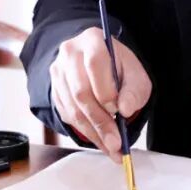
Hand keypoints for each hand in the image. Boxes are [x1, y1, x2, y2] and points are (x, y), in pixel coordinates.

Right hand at [51, 27, 151, 162]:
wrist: (100, 66)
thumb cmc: (120, 69)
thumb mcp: (135, 75)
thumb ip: (134, 90)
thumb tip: (125, 110)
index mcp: (92, 40)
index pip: (94, 63)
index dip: (105, 90)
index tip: (118, 111)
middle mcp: (69, 53)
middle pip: (81, 91)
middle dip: (100, 121)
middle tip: (116, 143)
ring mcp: (58, 73)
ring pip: (73, 107)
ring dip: (93, 131)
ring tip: (111, 148)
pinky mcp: (54, 91)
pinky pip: (67, 116)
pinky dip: (85, 132)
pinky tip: (101, 141)